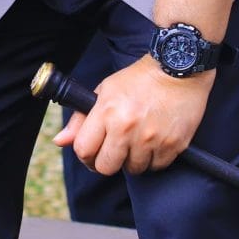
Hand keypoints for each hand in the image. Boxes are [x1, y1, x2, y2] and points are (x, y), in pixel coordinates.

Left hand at [53, 55, 212, 175]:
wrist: (178, 68)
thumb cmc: (139, 80)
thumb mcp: (104, 91)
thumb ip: (81, 119)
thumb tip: (59, 141)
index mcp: (106, 112)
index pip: (84, 150)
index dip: (85, 156)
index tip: (92, 154)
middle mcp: (126, 128)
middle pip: (106, 167)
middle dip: (107, 162)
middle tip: (115, 151)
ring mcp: (150, 138)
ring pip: (133, 169)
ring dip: (133, 159)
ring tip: (138, 140)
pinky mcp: (172, 144)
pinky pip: (157, 166)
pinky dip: (154, 158)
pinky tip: (155, 140)